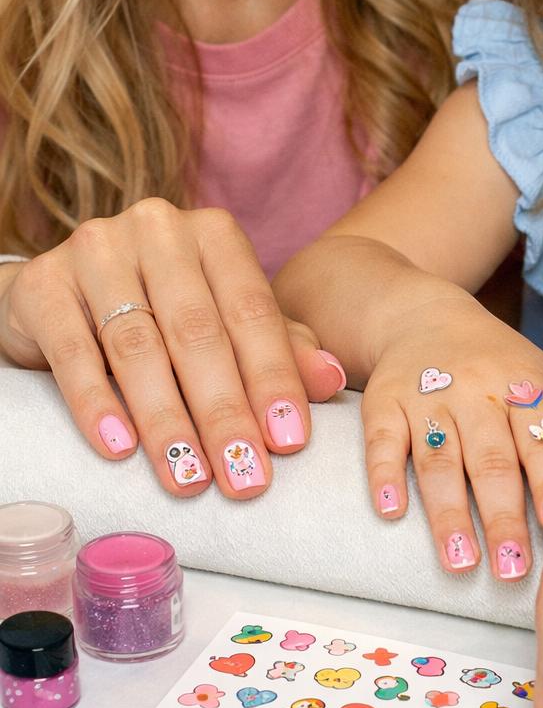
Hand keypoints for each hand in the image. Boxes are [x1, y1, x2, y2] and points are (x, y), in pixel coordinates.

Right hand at [0, 201, 344, 498]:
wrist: (61, 293)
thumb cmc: (159, 310)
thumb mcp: (223, 322)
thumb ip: (277, 348)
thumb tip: (333, 381)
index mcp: (213, 234)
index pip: (252, 311)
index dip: (273, 379)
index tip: (288, 443)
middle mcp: (157, 229)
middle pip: (198, 333)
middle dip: (225, 413)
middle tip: (244, 476)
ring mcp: (97, 249)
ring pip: (139, 347)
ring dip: (167, 420)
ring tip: (189, 478)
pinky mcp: (44, 283)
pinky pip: (74, 351)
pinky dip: (97, 404)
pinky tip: (119, 449)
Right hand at [358, 280, 542, 578]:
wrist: (423, 314)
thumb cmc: (497, 360)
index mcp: (524, 385)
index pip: (542, 439)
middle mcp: (476, 390)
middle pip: (491, 460)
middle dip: (502, 516)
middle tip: (512, 568)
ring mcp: (427, 396)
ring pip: (439, 459)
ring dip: (448, 513)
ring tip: (460, 561)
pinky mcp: (384, 402)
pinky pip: (382, 441)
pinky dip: (384, 476)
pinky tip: (391, 511)